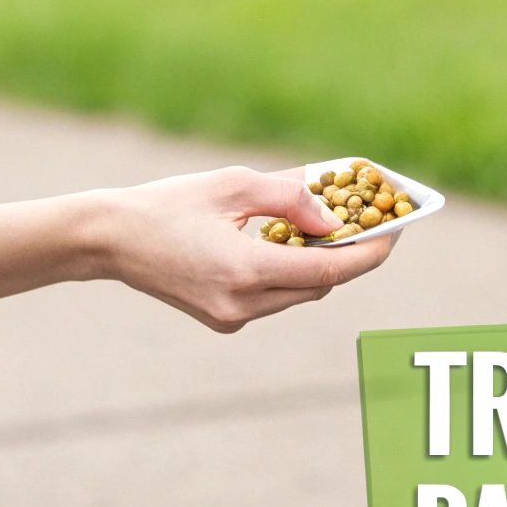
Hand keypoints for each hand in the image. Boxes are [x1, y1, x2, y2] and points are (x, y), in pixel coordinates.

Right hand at [98, 166, 397, 332]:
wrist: (111, 240)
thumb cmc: (169, 204)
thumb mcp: (234, 184)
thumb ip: (290, 198)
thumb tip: (334, 219)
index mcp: (244, 271)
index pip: (328, 270)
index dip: (368, 254)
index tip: (395, 234)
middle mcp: (242, 305)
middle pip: (319, 285)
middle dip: (344, 256)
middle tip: (363, 223)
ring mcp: (232, 319)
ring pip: (298, 294)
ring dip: (314, 264)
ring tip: (318, 228)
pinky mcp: (223, 322)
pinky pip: (273, 299)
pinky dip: (285, 273)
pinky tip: (277, 245)